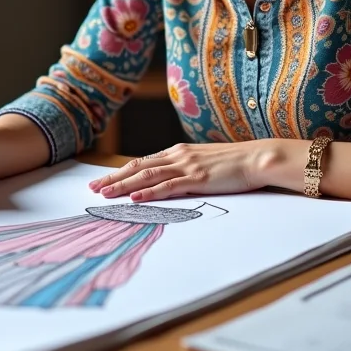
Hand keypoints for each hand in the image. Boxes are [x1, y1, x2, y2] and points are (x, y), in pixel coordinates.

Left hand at [88, 141, 273, 202]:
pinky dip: (149, 193)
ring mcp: (187, 166)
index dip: (121, 172)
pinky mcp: (197, 178)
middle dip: (113, 179)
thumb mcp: (205, 163)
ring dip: (124, 186)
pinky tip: (135, 198)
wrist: (257, 158)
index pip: (142, 162)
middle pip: (138, 167)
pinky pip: (168, 186)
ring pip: (147, 176)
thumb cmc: (234, 163)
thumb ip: (186, 169)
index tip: (103, 180)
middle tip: (93, 189)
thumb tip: (171, 181)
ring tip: (105, 194)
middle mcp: (178, 156)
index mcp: (179, 152)